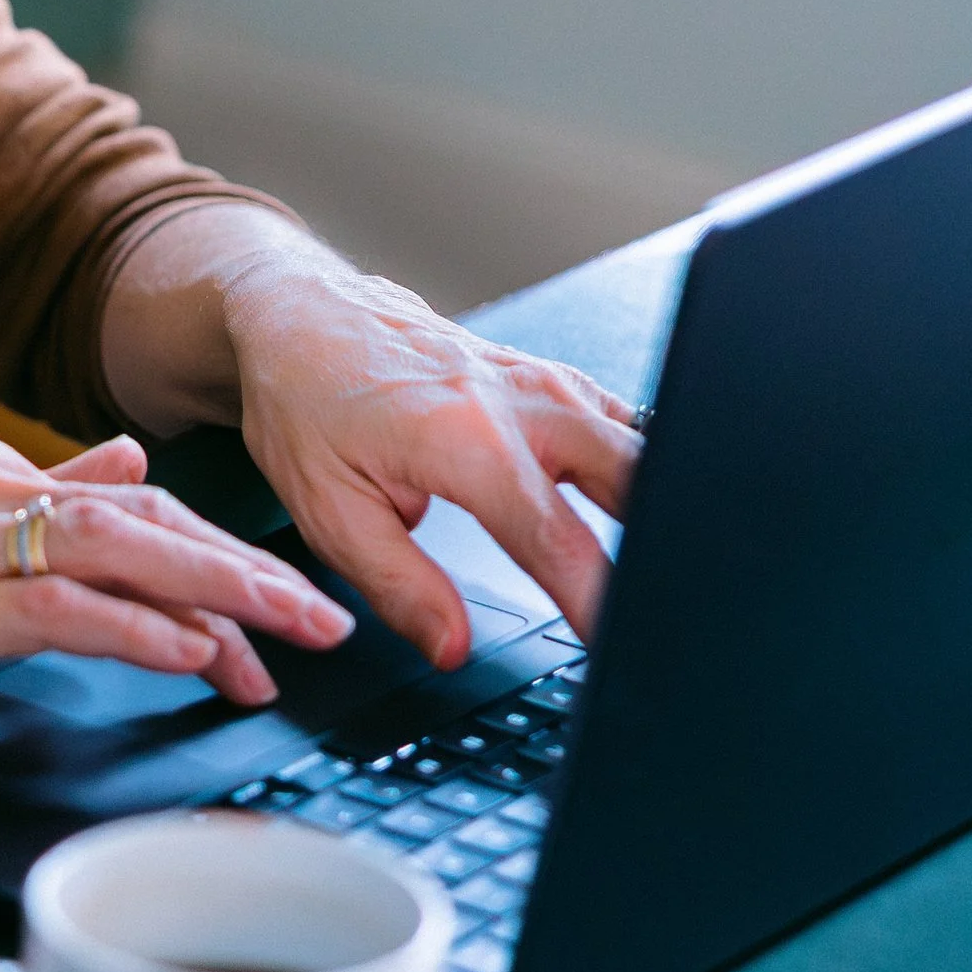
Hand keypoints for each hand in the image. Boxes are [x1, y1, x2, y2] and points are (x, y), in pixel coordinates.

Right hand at [0, 432, 354, 763]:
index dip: (217, 556)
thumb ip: (36, 505)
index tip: (282, 606)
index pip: (131, 508)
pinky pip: (57, 611)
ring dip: (218, 597)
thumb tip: (131, 469)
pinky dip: (135, 630)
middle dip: (247, 570)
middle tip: (325, 621)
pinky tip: (191, 656)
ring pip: (117, 554)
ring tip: (290, 638)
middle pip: (144, 522)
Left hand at [213, 235, 641, 663]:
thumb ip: (400, 587)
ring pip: (643, 444)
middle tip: (665, 615)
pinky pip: (621, 420)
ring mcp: (542, 381)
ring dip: (664, 504)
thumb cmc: (305, 402)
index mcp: (467, 440)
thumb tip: (451, 646)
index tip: (621, 655)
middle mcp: (520, 402)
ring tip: (669, 573)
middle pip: (637, 479)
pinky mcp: (548, 376)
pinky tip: (646, 508)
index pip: (560, 543)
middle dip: (663, 549)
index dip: (598, 606)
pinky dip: (643, 464)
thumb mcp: (329, 512)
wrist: (301, 316)